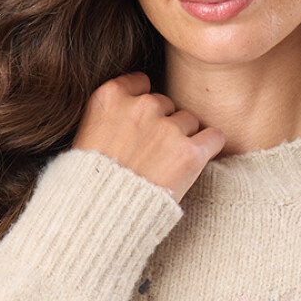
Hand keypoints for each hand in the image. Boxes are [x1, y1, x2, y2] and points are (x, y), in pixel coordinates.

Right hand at [71, 72, 225, 201]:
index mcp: (110, 97)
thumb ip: (111, 113)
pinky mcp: (189, 152)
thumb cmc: (90, 183)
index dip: (142, 107)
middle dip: (161, 125)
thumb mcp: (86, 134)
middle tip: (149, 155)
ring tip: (164, 166)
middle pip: (166, 104)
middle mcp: (141, 106)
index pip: (141, 83)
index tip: (139, 126)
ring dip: (183, 139)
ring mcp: (167, 128)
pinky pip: (214, 137)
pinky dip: (209, 149)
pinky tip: (195, 163)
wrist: (100, 217)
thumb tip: (134, 104)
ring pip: (189, 121)